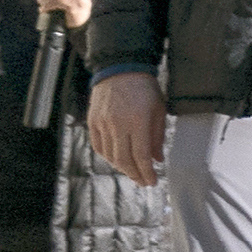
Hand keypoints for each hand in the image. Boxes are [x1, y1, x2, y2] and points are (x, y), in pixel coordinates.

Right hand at [86, 68, 165, 185]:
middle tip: (143, 182)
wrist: (120, 69)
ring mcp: (103, 124)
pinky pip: (99, 146)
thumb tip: (157, 159)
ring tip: (133, 172)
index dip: (147, 171)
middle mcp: (118, 124)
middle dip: (135, 174)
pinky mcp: (93, 122)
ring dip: (122, 168)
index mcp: (137, 121)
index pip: (141, 155)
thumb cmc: (144, 88)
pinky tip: (117, 161)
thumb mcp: (158, 110)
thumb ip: (157, 136)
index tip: (152, 181)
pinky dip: (108, 157)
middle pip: (124, 159)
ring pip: (110, 155)